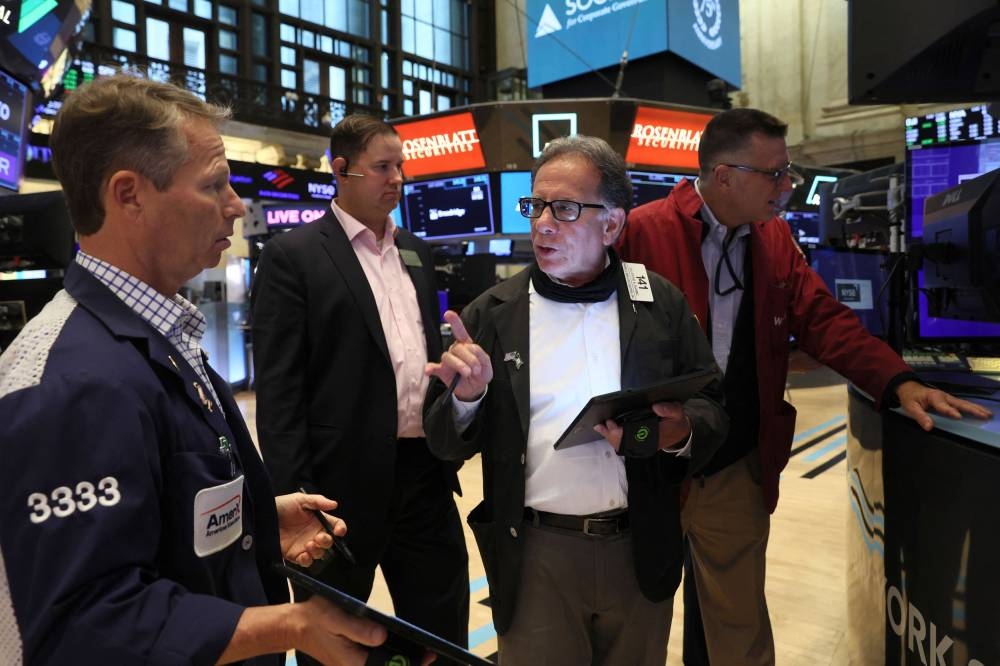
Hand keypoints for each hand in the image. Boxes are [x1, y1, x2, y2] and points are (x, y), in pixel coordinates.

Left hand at [275, 492, 342, 566]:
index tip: (339, 531)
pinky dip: (307, 560)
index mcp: (318, 520)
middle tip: (319, 538)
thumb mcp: (299, 499)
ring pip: (319, 554)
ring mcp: (305, 545)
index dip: (340, 529)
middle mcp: (314, 534)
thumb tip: (334, 504)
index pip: (335, 526)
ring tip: (309, 545)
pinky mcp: (294, 555)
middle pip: (329, 542)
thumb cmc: (281, 506)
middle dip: (327, 541)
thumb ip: (317, 501)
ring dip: (317, 551)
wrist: (262, 517)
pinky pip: (305, 562)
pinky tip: (303, 554)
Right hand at [293, 597, 437, 665]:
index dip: (407, 665)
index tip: (427, 656)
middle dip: (407, 664)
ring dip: (399, 662)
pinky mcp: (352, 660)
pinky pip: (373, 663)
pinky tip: (400, 650)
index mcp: (354, 662)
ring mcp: (353, 665)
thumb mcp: (337, 619)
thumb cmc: (315, 619)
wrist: (295, 625)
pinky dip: (388, 659)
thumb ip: (359, 629)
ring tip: (421, 654)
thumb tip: (382, 636)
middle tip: (430, 655)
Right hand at [424, 310, 492, 401]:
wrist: (475, 389)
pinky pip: (434, 368)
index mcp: (466, 345)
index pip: (460, 332)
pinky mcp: (442, 371)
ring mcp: (448, 361)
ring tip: (468, 373)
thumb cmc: (480, 373)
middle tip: (476, 370)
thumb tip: (471, 349)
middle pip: (458, 348)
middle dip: (469, 359)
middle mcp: (455, 350)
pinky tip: (428, 371)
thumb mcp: (486, 364)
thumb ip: (481, 355)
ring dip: (459, 365)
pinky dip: (430, 368)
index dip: (454, 322)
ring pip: (448, 357)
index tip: (448, 313)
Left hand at [594, 402, 690, 452]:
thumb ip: (669, 409)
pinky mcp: (640, 445)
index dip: (619, 432)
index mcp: (654, 436)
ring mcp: (642, 446)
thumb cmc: (677, 422)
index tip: (611, 423)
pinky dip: (615, 439)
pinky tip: (608, 431)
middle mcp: (646, 444)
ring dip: (610, 437)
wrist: (680, 433)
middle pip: (624, 443)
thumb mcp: (678, 413)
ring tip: (601, 427)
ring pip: (623, 445)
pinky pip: (625, 445)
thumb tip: (655, 407)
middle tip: (601, 424)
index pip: (633, 437)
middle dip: (610, 435)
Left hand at [896, 380, 992, 430]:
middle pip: (960, 404)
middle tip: (984, 415)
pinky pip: (962, 405)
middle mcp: (944, 397)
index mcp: (934, 397)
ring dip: (976, 409)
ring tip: (988, 414)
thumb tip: (929, 427)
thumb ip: (920, 417)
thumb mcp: (911, 407)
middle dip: (972, 409)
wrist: (909, 388)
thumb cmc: (910, 397)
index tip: (958, 416)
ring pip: (964, 404)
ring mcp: (948, 398)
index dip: (950, 411)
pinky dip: (972, 408)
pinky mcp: (949, 401)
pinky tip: (980, 412)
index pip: (943, 406)